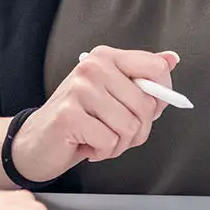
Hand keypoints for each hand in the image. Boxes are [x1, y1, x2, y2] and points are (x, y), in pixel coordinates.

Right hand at [9, 47, 179, 183]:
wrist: (38, 142)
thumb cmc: (80, 120)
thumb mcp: (115, 95)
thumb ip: (143, 79)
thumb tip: (171, 58)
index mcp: (106, 57)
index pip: (155, 67)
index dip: (161, 94)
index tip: (147, 108)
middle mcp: (92, 67)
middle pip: (146, 105)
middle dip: (136, 130)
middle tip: (114, 131)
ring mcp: (79, 89)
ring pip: (130, 126)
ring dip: (119, 144)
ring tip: (99, 138)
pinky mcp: (69, 115)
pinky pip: (110, 141)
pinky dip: (102, 151)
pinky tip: (87, 144)